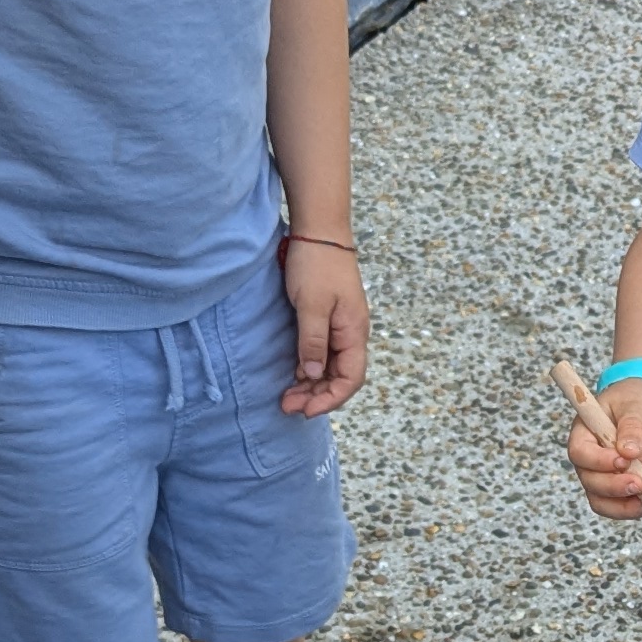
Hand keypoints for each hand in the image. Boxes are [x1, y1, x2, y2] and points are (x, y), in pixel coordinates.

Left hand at [277, 238, 367, 418]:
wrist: (319, 231)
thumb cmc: (316, 265)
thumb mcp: (311, 305)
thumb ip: (313, 341)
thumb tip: (314, 374)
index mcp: (354, 332)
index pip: (351, 379)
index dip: (331, 399)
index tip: (305, 409)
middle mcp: (351, 334)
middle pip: (340, 377)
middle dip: (317, 396)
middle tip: (287, 406)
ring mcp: (341, 327)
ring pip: (330, 367)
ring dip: (312, 384)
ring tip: (287, 396)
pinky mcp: (328, 319)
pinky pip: (323, 353)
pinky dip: (309, 367)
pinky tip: (294, 374)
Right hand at [570, 379, 641, 521]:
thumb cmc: (636, 402)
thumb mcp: (636, 407)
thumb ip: (632, 427)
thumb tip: (629, 451)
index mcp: (584, 433)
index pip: (580, 453)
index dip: (598, 462)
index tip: (623, 461)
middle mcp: (589, 459)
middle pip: (590, 483)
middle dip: (614, 487)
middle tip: (640, 484)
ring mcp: (603, 476)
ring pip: (603, 502)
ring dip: (626, 506)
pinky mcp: (620, 486)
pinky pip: (622, 506)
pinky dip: (640, 507)